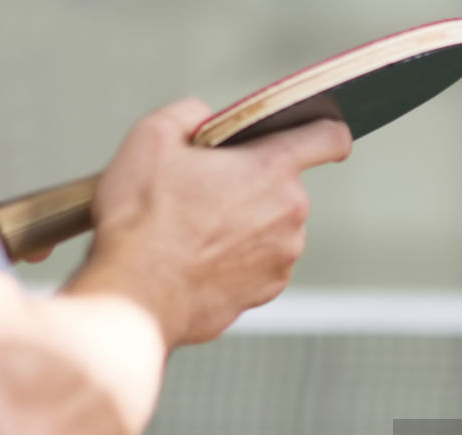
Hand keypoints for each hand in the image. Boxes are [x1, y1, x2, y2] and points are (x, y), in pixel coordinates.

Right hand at [67, 98, 352, 347]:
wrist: (134, 294)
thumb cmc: (142, 218)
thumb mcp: (153, 137)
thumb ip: (189, 113)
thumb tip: (204, 117)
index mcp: (272, 170)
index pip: (327, 138)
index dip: (324, 129)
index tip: (319, 130)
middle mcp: (290, 215)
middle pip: (284, 184)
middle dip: (251, 179)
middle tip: (204, 187)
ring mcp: (284, 257)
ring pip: (272, 225)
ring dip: (245, 220)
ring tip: (195, 227)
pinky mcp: (269, 289)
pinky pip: (261, 261)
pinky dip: (238, 256)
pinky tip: (200, 256)